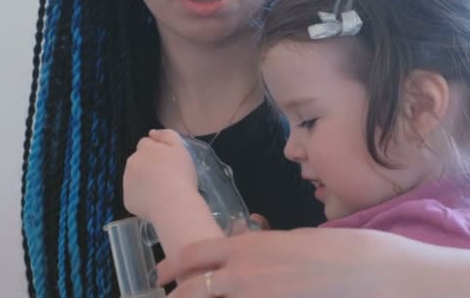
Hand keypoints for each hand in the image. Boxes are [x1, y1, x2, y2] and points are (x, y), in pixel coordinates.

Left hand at [123, 129, 198, 220]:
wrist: (173, 204)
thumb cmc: (181, 175)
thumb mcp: (180, 148)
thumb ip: (167, 135)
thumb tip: (152, 133)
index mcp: (144, 149)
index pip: (146, 144)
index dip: (157, 151)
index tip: (168, 162)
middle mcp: (131, 163)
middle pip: (138, 160)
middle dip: (148, 165)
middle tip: (166, 176)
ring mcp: (127, 182)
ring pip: (135, 178)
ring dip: (144, 180)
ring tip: (161, 191)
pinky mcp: (127, 200)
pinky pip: (135, 195)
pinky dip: (142, 197)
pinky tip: (155, 202)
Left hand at [157, 228, 449, 297]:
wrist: (369, 271)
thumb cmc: (332, 248)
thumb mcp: (287, 239)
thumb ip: (257, 250)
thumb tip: (238, 256)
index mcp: (245, 246)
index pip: (193, 254)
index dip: (171, 265)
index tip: (161, 273)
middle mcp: (242, 273)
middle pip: (191, 289)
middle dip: (174, 296)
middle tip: (166, 297)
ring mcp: (256, 297)